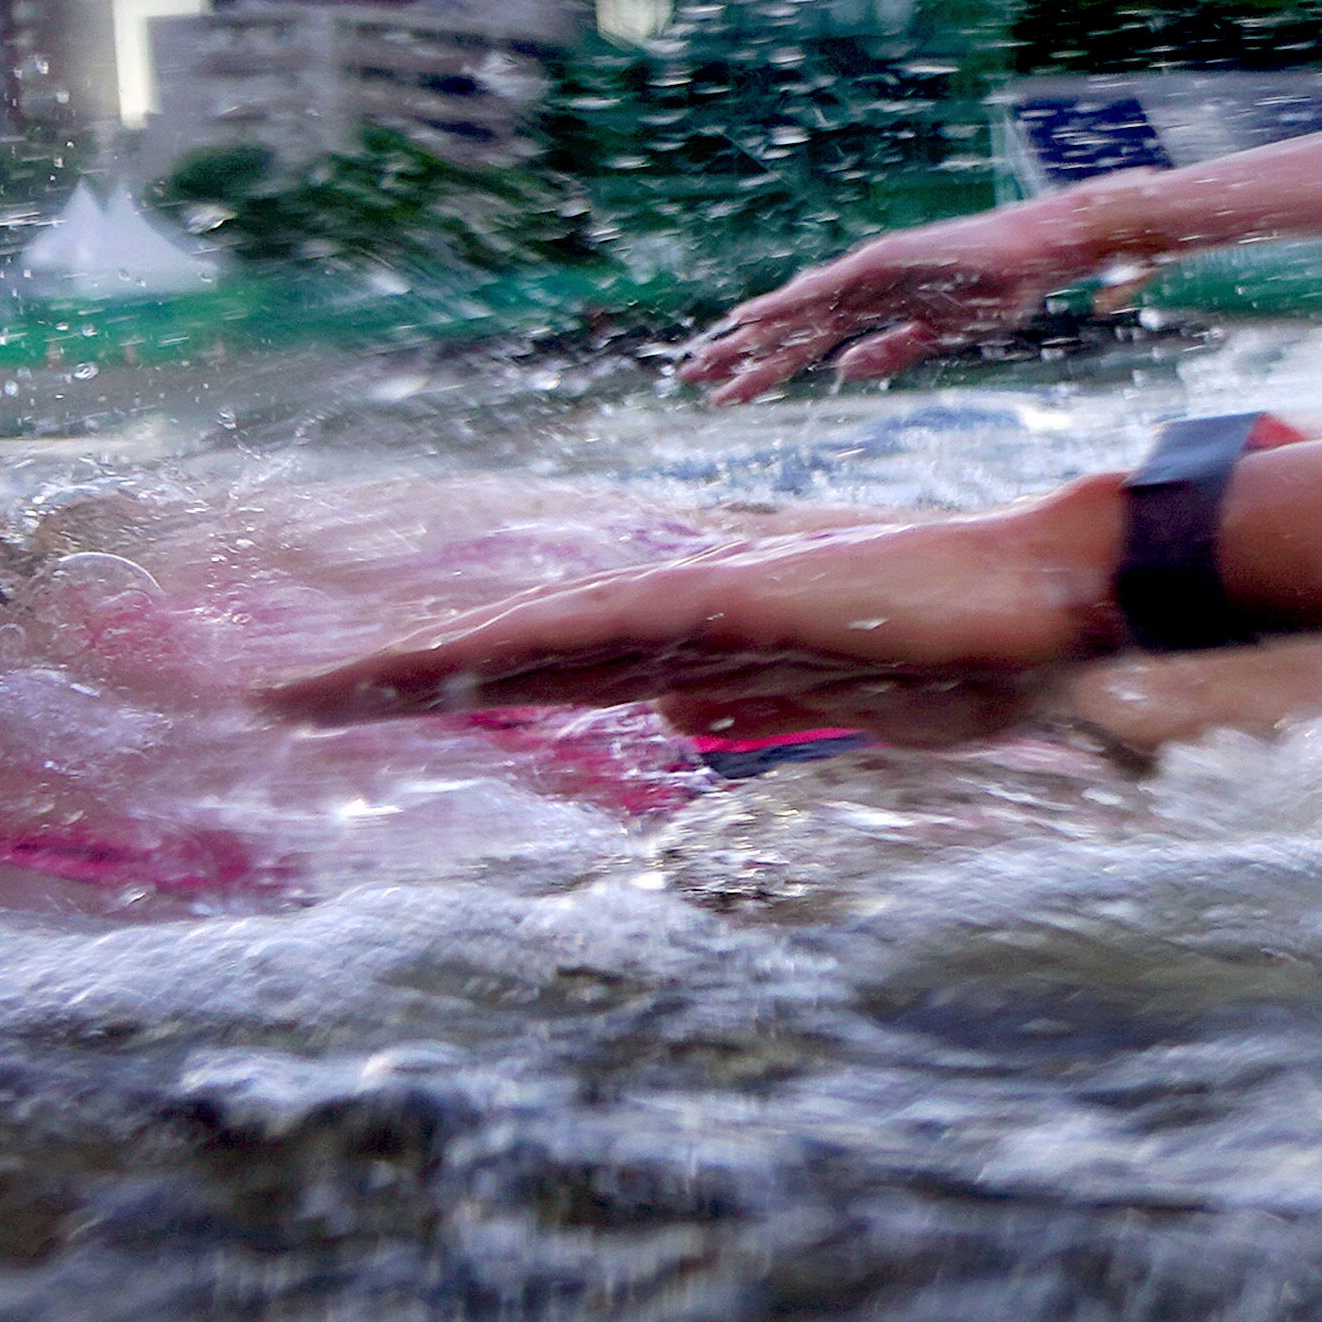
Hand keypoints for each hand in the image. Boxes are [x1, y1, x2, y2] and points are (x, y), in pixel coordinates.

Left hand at [260, 490, 1121, 738]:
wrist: (1047, 600)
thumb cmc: (968, 655)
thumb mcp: (844, 706)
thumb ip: (757, 706)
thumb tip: (674, 721)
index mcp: (698, 652)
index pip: (546, 676)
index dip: (453, 692)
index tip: (359, 711)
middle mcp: (675, 621)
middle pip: (504, 659)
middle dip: (392, 683)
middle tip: (274, 697)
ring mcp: (693, 608)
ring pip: (519, 647)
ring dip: (410, 675)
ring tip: (297, 692)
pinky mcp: (720, 604)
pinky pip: (590, 635)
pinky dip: (502, 655)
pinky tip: (433, 669)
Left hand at [681, 196, 1107, 401]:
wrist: (1037, 255)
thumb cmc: (1000, 291)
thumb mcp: (939, 334)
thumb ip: (891, 351)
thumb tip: (842, 371)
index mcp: (875, 306)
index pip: (809, 342)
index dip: (767, 365)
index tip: (728, 389)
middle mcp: (861, 286)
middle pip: (789, 326)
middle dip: (739, 352)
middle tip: (689, 376)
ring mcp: (869, 271)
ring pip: (796, 310)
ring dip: (748, 336)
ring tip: (703, 359)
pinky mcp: (881, 263)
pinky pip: (825, 289)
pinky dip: (785, 305)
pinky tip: (750, 319)